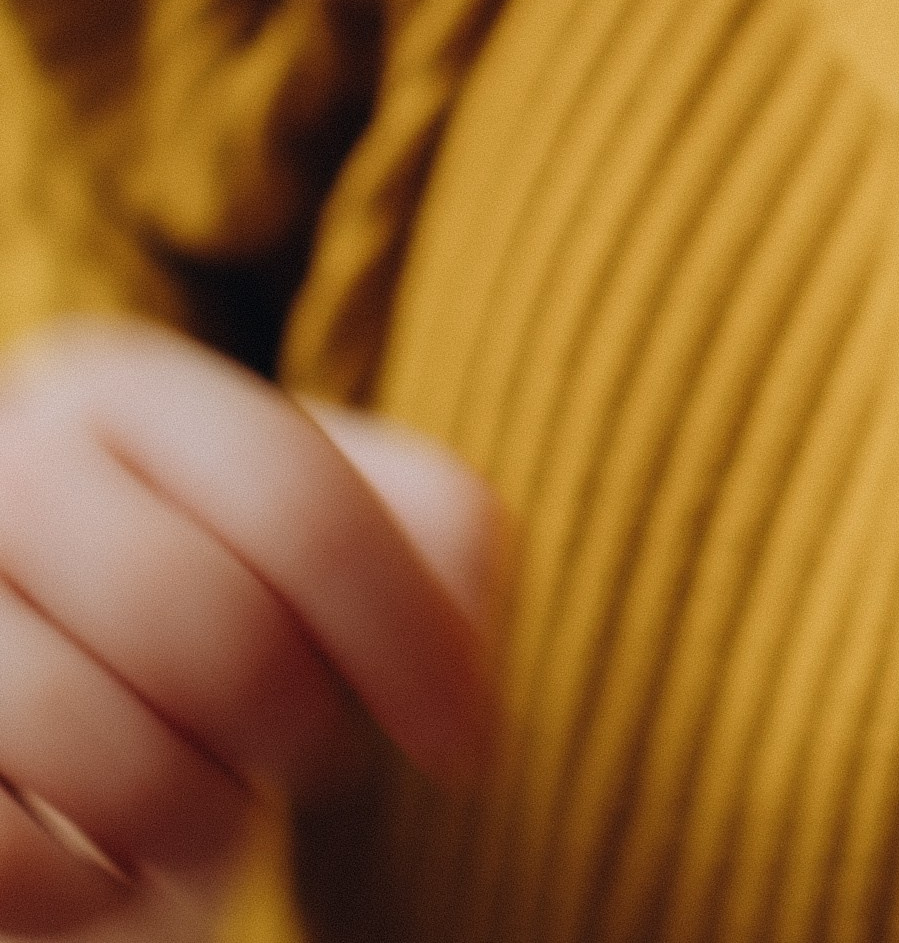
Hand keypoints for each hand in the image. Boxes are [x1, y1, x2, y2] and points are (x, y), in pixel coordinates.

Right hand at [0, 322, 500, 935]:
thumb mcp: (323, 531)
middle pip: (210, 628)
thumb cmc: (210, 608)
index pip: (297, 501)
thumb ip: (434, 530)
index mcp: (121, 393)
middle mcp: (6, 470)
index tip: (465, 746)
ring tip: (207, 809)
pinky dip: (92, 898)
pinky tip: (110, 872)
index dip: (406, 638)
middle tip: (303, 757)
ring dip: (200, 823)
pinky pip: (7, 861)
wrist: (43, 712)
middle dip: (295, 729)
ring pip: (107, 757)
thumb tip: (457, 650)